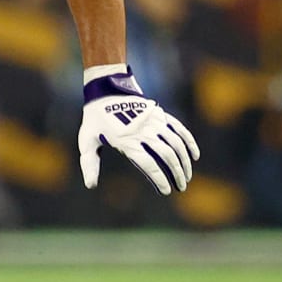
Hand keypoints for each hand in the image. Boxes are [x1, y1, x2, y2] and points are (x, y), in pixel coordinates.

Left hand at [78, 65, 199, 194]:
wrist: (105, 89)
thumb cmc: (94, 120)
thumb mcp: (86, 141)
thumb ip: (89, 164)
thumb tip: (90, 186)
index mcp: (127, 141)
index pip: (149, 164)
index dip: (160, 179)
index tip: (166, 191)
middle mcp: (144, 131)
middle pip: (167, 155)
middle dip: (176, 174)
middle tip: (181, 187)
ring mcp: (154, 122)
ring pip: (176, 144)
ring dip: (184, 161)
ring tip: (187, 177)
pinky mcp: (160, 114)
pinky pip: (179, 129)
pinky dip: (189, 142)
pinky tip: (195, 156)